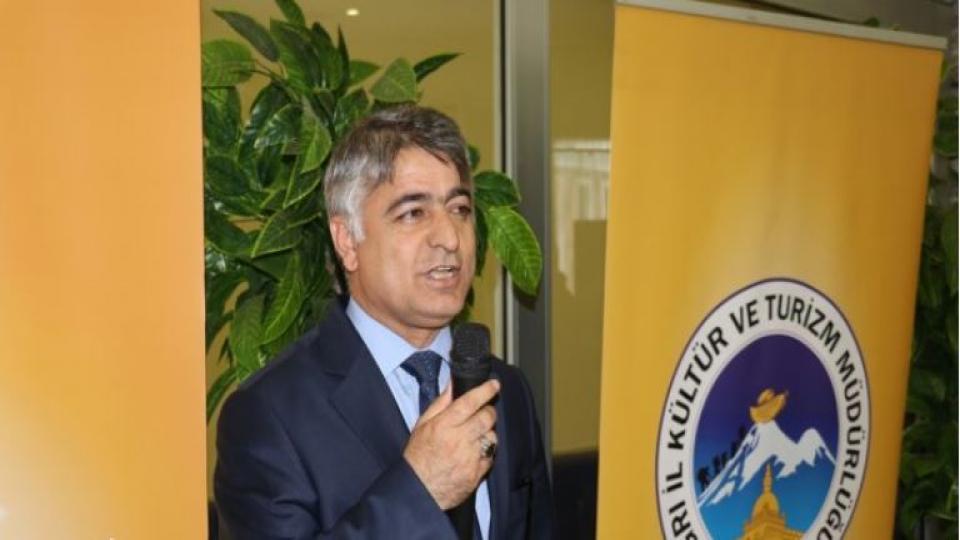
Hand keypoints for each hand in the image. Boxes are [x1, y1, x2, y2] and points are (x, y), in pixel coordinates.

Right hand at [403, 379, 499, 509]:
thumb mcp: (422, 425)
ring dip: (487, 432)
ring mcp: (470, 458)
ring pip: (492, 436)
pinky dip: (486, 451)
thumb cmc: (418, 457)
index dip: (485, 390)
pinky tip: (474, 453)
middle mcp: (458, 440)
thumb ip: (440, 403)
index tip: (494, 384)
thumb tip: (453, 384)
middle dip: (488, 411)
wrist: (419, 490)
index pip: (470, 402)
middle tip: (483, 412)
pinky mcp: (477, 473)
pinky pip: (491, 455)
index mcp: (443, 426)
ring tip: (474, 436)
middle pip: (486, 417)